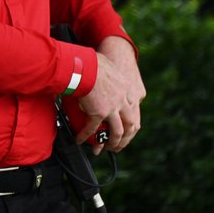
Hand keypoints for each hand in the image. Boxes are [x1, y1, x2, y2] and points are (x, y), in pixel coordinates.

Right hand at [75, 36, 143, 153]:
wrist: (86, 66)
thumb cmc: (94, 63)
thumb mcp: (110, 69)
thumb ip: (111, 77)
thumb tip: (101, 76)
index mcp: (128, 92)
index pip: (134, 114)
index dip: (130, 127)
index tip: (124, 132)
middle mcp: (124, 102)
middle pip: (130, 126)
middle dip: (124, 139)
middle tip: (117, 146)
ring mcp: (113, 109)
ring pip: (117, 132)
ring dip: (110, 143)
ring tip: (102, 149)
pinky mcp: (99, 113)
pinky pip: (92, 129)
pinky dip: (85, 136)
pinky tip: (79, 140)